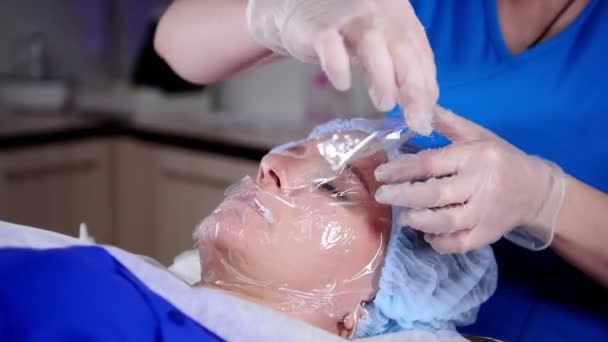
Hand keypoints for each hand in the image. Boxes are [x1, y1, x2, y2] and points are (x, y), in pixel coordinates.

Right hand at [246, 0, 437, 134]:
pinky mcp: (319, 26)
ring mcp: (349, 18)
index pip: (420, 55)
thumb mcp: (381, 47)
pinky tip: (343, 85)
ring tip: (385, 104)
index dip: (426, 88)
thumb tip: (421, 109)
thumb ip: (400, 71)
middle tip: (416, 120)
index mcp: (400, 18)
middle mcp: (379, 13)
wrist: (300, 9)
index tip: (425, 119)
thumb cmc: (346, 32)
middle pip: (403, 49)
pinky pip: (330, 45)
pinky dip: (338, 66)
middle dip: (414, 88)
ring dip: (383, 78)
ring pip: (372, 44)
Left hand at [374, 107, 566, 253]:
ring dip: (419, 221)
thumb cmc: (499, 158)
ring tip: (404, 216)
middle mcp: (479, 184)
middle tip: (382, 196)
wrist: (536, 189)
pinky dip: (440, 242)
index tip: (381, 174)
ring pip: (446, 221)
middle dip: (402, 196)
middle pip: (434, 194)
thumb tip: (416, 110)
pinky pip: (460, 243)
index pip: (430, 163)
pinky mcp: (488, 233)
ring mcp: (485, 212)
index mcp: (473, 156)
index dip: (401, 169)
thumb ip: (447, 123)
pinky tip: (428, 234)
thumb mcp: (477, 135)